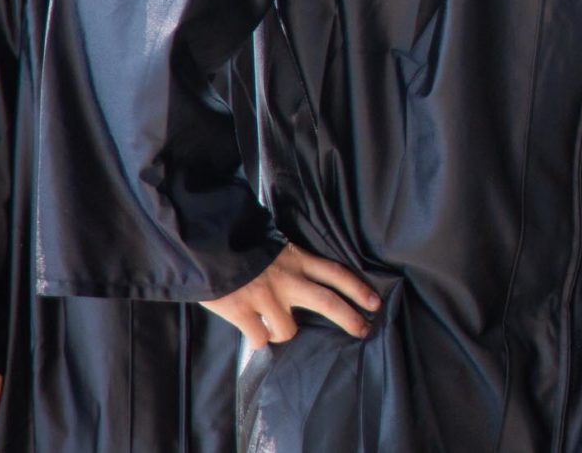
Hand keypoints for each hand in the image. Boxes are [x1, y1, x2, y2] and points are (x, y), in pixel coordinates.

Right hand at [200, 244, 379, 347]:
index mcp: (297, 259)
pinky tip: (253, 333)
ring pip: (289, 331)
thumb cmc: (239, 241)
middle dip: (350, 318)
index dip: (358, 288)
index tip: (375, 302)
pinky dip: (258, 340)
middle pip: (328, 302)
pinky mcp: (243, 312)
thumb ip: (289, 262)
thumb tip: (301, 277)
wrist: (206, 242)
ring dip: (283, 334)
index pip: (337, 273)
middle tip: (364, 330)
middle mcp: (287, 280)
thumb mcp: (272, 244)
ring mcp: (266, 298)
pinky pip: (259, 339)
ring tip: (274, 329)